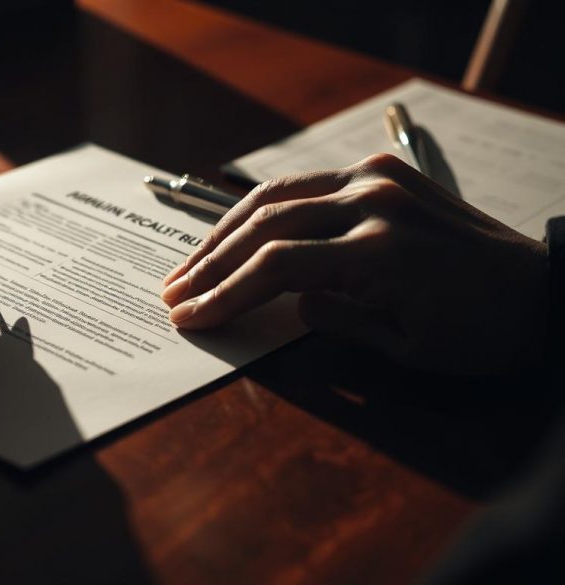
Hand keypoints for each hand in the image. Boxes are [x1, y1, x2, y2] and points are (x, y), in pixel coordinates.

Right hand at [161, 154, 547, 374]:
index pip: (275, 265)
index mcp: (381, 249)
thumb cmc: (482, 331)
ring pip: (276, 194)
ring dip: (226, 229)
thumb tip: (286, 301)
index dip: (224, 294)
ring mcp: (377, 177)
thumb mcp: (408, 348)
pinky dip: (262, 207)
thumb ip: (338, 320)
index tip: (189, 318)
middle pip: (265, 223)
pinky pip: (304, 184)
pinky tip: (236, 230)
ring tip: (190, 262)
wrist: (541, 291)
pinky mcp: (381, 170)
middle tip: (172, 289)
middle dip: (210, 261)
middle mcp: (373, 200)